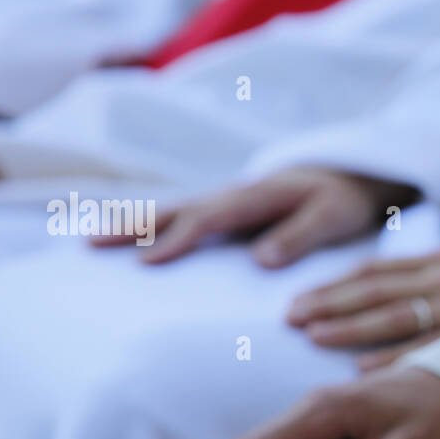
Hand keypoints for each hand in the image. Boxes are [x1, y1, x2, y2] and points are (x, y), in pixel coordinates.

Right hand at [93, 166, 418, 265]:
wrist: (350, 175)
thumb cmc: (343, 200)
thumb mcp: (332, 218)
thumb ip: (298, 238)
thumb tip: (261, 261)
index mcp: (254, 197)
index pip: (208, 220)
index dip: (178, 241)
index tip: (147, 262)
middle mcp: (232, 195)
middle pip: (174, 210)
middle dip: (132, 227)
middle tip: (90, 244)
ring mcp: (224, 200)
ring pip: (170, 210)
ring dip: (131, 223)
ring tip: (89, 240)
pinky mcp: (225, 209)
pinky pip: (180, 215)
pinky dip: (149, 222)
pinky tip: (124, 235)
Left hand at [287, 251, 439, 370]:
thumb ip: (433, 279)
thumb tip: (391, 288)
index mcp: (436, 263)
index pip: (374, 271)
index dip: (333, 284)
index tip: (299, 298)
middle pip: (374, 290)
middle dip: (329, 302)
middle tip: (290, 317)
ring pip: (394, 315)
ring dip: (351, 326)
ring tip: (314, 336)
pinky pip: (428, 348)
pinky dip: (393, 357)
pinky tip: (361, 368)